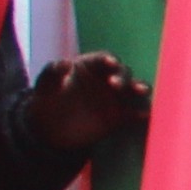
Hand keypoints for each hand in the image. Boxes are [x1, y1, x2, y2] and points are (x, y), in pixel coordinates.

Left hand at [23, 49, 148, 154]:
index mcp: (90, 67)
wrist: (49, 130)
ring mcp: (115, 98)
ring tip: (141, 91)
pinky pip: (134, 113)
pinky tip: (145, 114)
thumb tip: (64, 63)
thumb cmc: (46, 101)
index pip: (102, 59)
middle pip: (122, 73)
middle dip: (123, 77)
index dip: (108, 60)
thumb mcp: (45, 87)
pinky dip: (142, 113)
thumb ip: (52, 73)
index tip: (110, 63)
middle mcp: (106, 79)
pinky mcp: (119, 116)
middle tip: (115, 85)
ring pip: (133, 89)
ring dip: (140, 88)